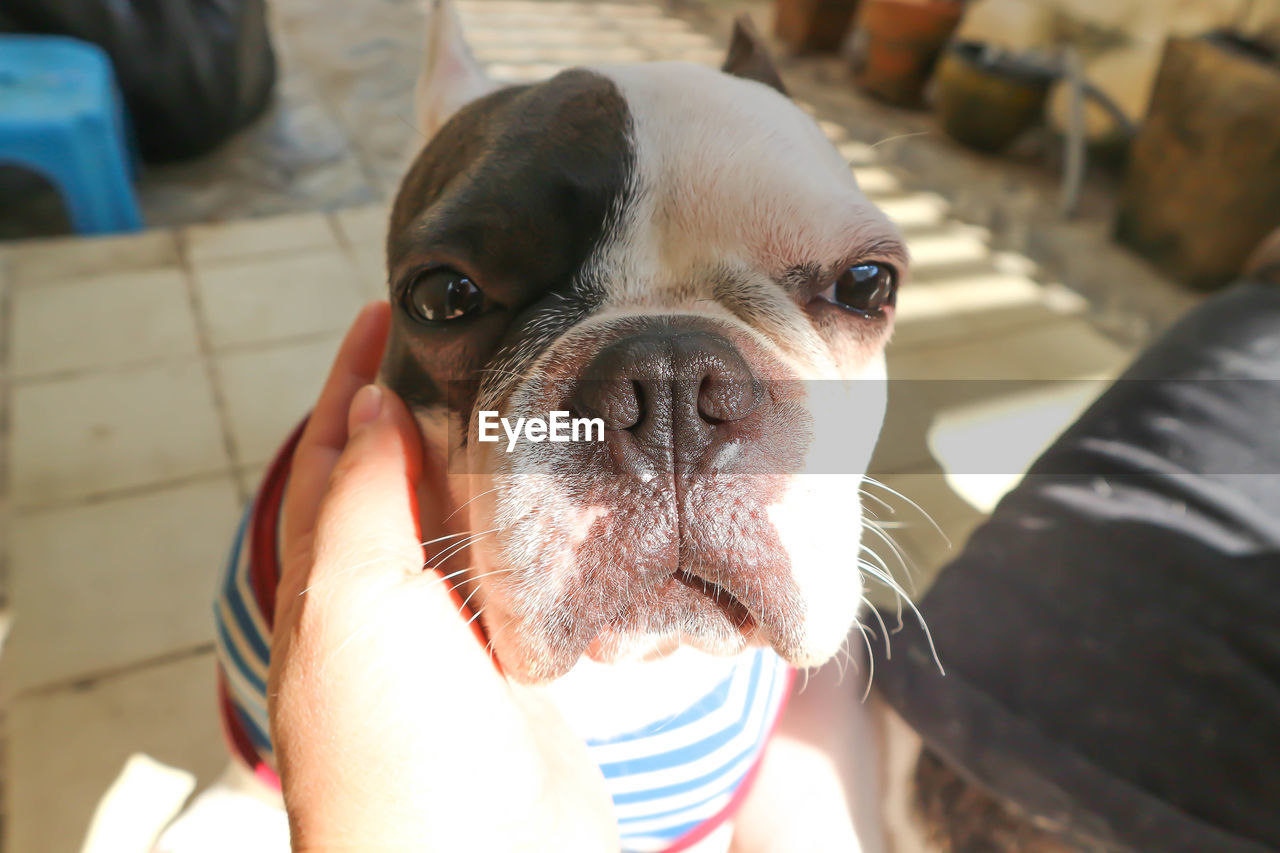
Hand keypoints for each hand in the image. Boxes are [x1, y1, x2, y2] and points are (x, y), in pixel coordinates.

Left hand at [267, 302, 617, 851]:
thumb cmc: (395, 743)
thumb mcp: (351, 603)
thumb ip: (359, 501)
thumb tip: (364, 407)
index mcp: (328, 589)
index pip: (332, 459)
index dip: (351, 382)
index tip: (387, 311)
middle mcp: (387, 609)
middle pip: (399, 483)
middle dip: (423, 407)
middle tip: (472, 338)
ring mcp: (457, 638)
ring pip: (468, 524)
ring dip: (487, 459)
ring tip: (527, 391)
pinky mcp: (523, 663)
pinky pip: (525, 572)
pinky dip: (540, 523)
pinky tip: (572, 491)